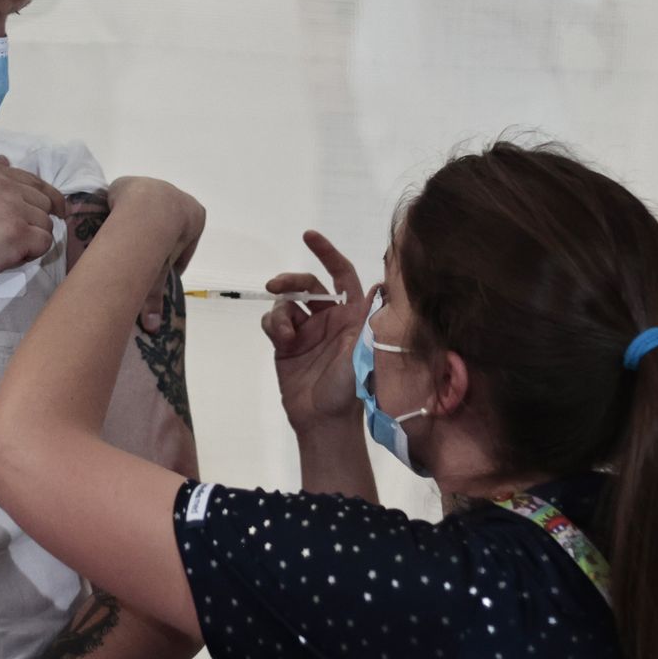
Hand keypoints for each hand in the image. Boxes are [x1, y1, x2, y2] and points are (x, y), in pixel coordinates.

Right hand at [0, 157, 64, 302]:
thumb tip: (6, 160)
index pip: (34, 181)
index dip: (42, 200)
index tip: (45, 213)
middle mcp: (4, 184)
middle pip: (44, 202)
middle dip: (35, 221)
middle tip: (13, 238)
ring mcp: (13, 208)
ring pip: (46, 224)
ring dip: (32, 239)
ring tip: (5, 249)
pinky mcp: (18, 234)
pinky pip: (45, 243)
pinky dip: (32, 254)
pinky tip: (10, 257)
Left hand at [107, 176, 205, 332]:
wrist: (147, 206)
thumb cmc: (163, 236)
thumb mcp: (161, 267)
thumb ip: (155, 294)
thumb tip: (152, 326)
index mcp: (197, 217)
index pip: (185, 244)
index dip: (171, 258)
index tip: (159, 267)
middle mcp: (183, 200)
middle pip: (168, 227)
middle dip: (156, 240)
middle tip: (141, 254)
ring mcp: (162, 188)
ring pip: (152, 212)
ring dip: (141, 223)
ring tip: (125, 239)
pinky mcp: (138, 184)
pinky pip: (133, 201)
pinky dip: (126, 211)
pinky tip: (114, 222)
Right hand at [261, 231, 366, 434]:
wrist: (324, 420)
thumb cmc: (350, 388)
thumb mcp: (364, 352)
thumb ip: (370, 319)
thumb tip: (384, 284)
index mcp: (351, 314)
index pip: (341, 275)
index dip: (328, 253)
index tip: (309, 237)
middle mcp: (329, 317)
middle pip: (306, 284)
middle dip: (290, 280)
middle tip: (275, 285)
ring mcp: (306, 330)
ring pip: (286, 302)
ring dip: (281, 312)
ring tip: (284, 334)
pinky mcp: (286, 344)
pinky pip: (273, 320)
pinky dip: (273, 325)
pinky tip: (281, 342)